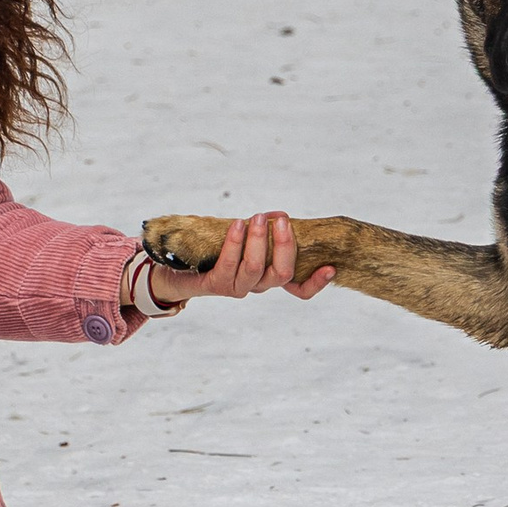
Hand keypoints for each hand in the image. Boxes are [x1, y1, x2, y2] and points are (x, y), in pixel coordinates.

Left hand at [145, 210, 333, 308]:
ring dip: (258, 240)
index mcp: (268, 277)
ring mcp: (236, 287)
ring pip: (255, 269)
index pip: (299, 289)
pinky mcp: (215, 284)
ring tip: (258, 218)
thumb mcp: (246, 239)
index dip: (316, 283)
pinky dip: (235, 243)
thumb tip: (280, 217)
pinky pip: (229, 266)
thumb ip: (265, 233)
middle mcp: (256, 286)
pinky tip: (238, 224)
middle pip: (281, 274)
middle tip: (281, 220)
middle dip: (284, 245)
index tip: (331, 267)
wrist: (177, 268)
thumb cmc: (216, 248)